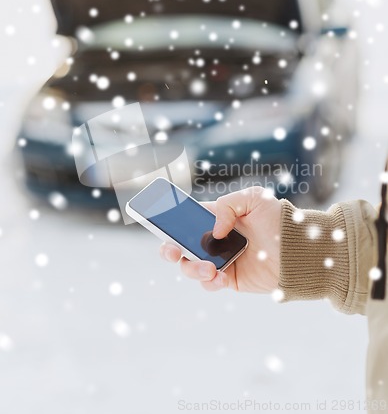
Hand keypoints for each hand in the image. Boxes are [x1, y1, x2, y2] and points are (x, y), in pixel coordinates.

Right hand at [160, 187, 281, 292]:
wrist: (301, 250)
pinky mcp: (229, 278)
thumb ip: (227, 205)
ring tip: (209, 268)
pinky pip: (209, 283)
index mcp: (216, 218)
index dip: (169, 220)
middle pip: (180, 245)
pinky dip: (209, 282)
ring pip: (190, 266)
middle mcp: (213, 239)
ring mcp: (220, 260)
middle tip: (172, 251)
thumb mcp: (254, 198)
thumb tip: (213, 231)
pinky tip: (221, 277)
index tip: (158, 223)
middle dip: (169, 249)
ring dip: (192, 268)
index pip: (186, 218)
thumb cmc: (279, 220)